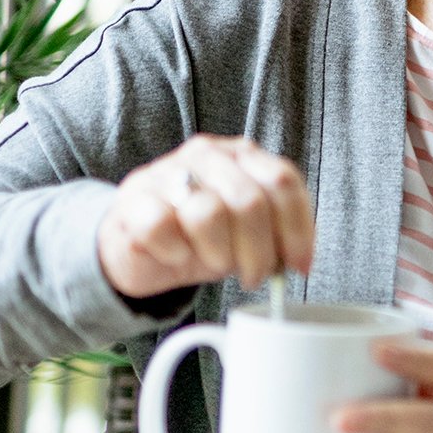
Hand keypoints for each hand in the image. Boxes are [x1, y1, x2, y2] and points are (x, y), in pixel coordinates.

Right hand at [96, 134, 315, 300]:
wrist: (139, 243)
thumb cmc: (201, 237)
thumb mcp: (246, 232)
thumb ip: (275, 234)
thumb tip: (299, 260)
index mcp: (242, 156)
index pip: (282, 180)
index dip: (298, 229)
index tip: (299, 265)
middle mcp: (207, 156)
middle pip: (250, 201)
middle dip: (259, 251)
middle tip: (254, 276)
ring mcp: (166, 173)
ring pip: (209, 213)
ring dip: (219, 253)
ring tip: (215, 264)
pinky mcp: (133, 201)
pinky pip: (162, 226)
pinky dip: (176, 251)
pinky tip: (177, 256)